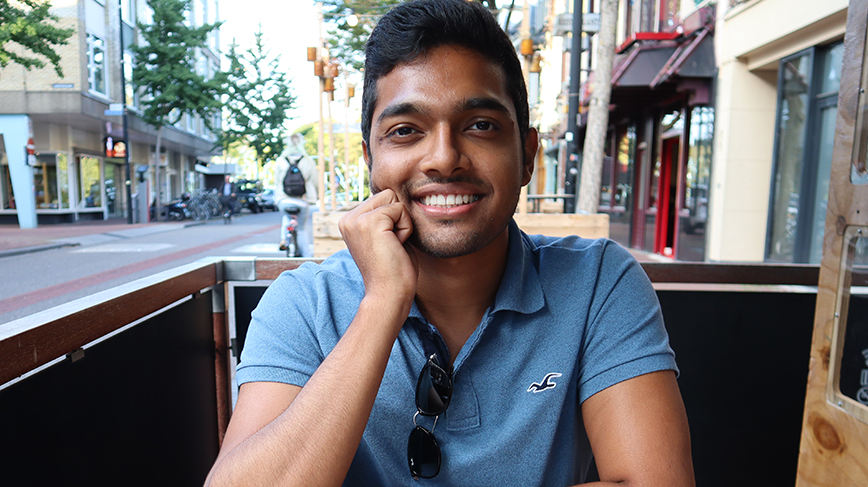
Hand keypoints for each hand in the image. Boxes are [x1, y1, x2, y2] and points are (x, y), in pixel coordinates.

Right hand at [339, 189, 417, 308]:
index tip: (386, 245)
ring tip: (392, 246)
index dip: (394, 220)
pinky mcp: (369, 222)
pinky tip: (395, 246)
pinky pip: (400, 210)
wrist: (389, 294)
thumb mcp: (385, 237)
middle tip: (391, 245)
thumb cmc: (393, 270)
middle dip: (398, 219)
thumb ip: (385, 217)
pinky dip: (405, 229)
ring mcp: (356, 219)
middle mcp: (348, 218)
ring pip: (394, 200)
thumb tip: (395, 196)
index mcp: (349, 222)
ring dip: (401, 224)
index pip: (383, 198)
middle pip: (388, 195)